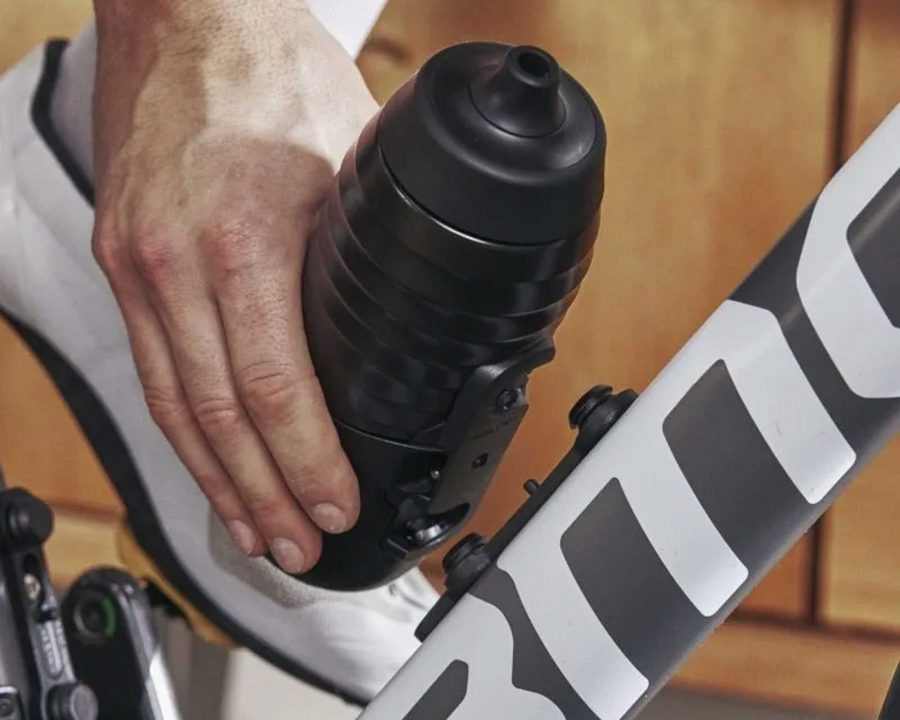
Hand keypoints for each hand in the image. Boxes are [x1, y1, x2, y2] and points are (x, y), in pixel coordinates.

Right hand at [91, 0, 376, 572]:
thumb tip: (417, 307)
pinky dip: (181, 431)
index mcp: (243, 238)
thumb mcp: (348, 156)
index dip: (307, 460)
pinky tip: (207, 463)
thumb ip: (370, 242)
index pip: (274, 386)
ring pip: (174, 405)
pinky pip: (152, 367)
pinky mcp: (123, 261)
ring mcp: (139, 265)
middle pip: (219, 416)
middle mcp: (176, 263)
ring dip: (218, 481)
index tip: (336, 503)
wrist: (186, 17)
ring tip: (256, 532)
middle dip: (264, 494)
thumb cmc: (267, 73)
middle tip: (300, 546)